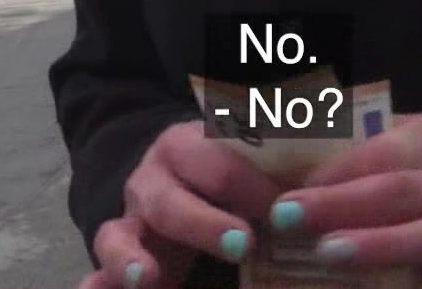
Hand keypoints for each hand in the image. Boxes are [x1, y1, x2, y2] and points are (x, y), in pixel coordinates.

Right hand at [79, 120, 282, 287]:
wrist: (172, 170)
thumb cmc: (228, 170)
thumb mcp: (250, 157)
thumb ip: (280, 170)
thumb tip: (325, 186)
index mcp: (190, 146)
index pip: (224, 165)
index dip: (255, 189)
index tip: (289, 212)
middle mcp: (153, 180)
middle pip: (173, 203)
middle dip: (206, 225)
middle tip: (244, 245)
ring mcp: (128, 216)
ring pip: (118, 235)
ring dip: (131, 259)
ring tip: (146, 280)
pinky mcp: (115, 248)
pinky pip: (99, 265)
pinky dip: (96, 282)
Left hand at [266, 110, 421, 285]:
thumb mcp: (408, 142)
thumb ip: (359, 149)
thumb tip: (284, 163)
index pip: (381, 152)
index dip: (334, 172)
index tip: (289, 190)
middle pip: (398, 191)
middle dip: (340, 205)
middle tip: (288, 217)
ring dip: (375, 246)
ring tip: (327, 252)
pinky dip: (411, 287)